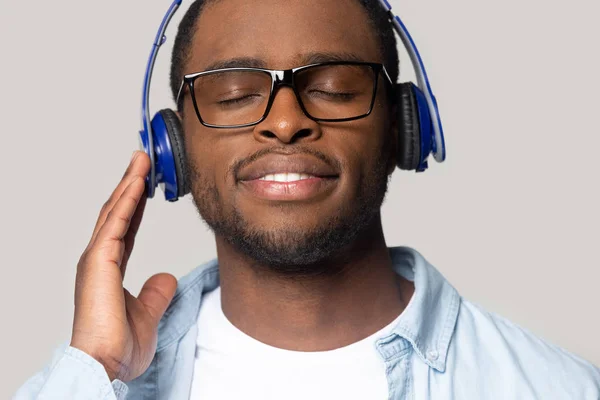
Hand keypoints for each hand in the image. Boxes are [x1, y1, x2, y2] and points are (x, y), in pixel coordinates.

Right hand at [69, 151, 177, 381]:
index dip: (135, 204)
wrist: (105, 364)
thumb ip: (156, 293)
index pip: (126, 227)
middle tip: (142, 160)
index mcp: (110, 268)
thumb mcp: (148, 314)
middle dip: (130, 185)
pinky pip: (116, 223)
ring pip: (114, 211)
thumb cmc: (118, 346)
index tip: (145, 184)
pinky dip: (127, 201)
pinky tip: (138, 182)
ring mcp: (97, 258)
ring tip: (141, 160)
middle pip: (117, 212)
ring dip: (129, 183)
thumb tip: (166, 277)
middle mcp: (100, 258)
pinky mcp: (99, 261)